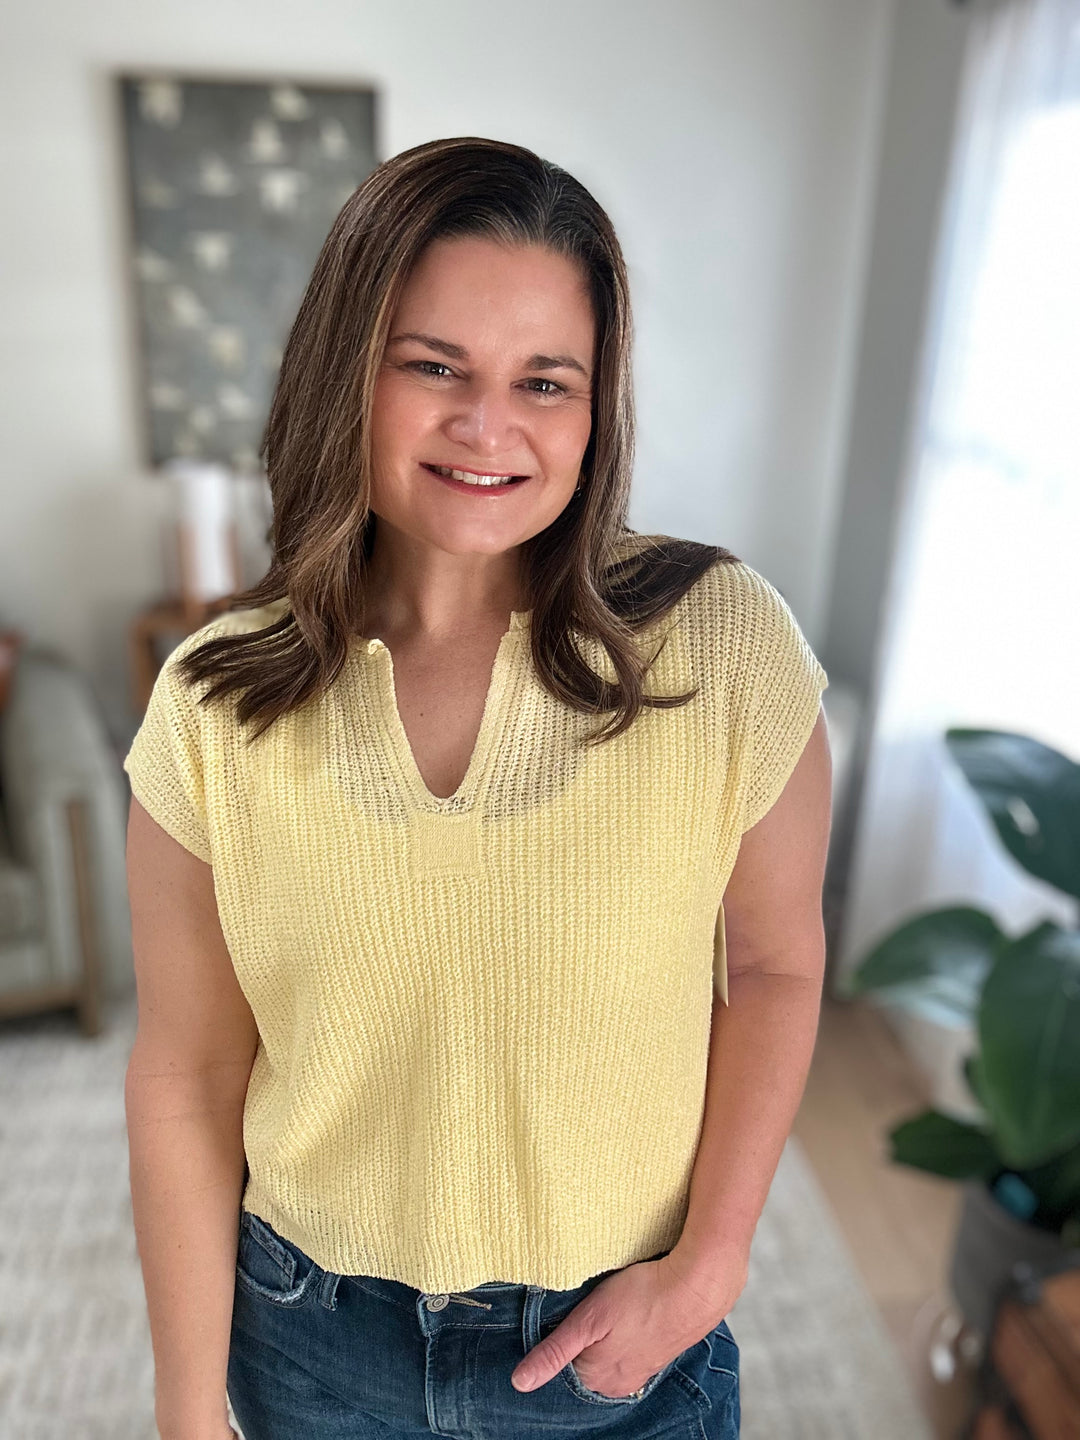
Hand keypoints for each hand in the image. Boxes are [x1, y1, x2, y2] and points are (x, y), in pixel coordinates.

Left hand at [510, 1248, 744, 1397]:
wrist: (697, 1288)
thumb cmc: (641, 1298)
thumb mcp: (589, 1320)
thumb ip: (554, 1351)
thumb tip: (519, 1383)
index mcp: (597, 1379)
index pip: (561, 1369)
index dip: (556, 1342)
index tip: (561, 1317)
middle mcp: (618, 1383)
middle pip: (584, 1365)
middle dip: (579, 1342)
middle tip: (585, 1310)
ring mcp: (641, 1370)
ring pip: (607, 1356)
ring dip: (603, 1338)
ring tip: (607, 1311)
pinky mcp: (658, 1353)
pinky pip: (629, 1348)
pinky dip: (624, 1335)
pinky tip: (627, 1317)